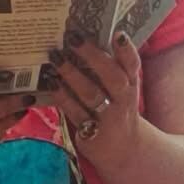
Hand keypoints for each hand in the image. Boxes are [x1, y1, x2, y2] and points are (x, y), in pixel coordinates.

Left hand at [47, 32, 141, 162]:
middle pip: (112, 77)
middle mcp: (123, 100)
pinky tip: (50, 82)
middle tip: (73, 38)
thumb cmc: (116, 107)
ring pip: (91, 94)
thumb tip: (82, 35)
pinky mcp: (92, 134)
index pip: (132, 64)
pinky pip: (75, 112)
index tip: (118, 33)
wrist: (125, 150)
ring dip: (72, 74)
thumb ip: (109, 67)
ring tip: (56, 57)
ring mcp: (108, 118)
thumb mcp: (121, 88)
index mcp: (131, 84)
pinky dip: (62, 97)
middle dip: (93, 56)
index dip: (126, 49)